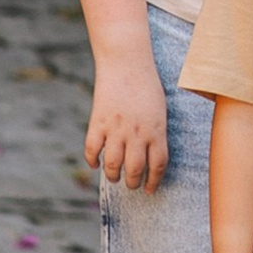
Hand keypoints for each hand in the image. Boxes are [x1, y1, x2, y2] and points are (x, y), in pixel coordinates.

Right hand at [83, 52, 168, 190]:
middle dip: (132, 183)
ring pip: (112, 166)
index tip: (150, 189)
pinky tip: (96, 163)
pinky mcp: (98, 123)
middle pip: (134, 171)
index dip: (154, 182)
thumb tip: (150, 158)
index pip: (157, 165)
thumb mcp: (160, 110)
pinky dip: (93, 161)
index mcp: (156, 130)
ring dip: (113, 176)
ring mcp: (116, 129)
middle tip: (131, 185)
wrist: (126, 62)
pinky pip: (92, 150)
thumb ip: (155, 134)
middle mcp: (136, 133)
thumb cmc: (147, 85)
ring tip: (115, 176)